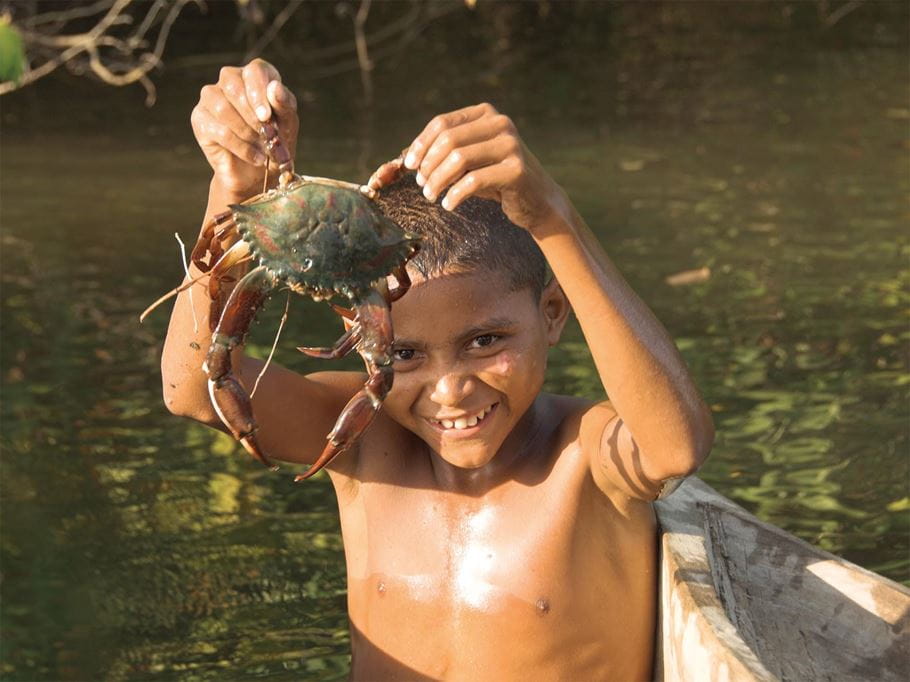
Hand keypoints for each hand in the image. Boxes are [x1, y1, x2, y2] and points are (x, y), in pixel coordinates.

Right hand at [191, 59, 298, 197]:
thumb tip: (275, 88)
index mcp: (256, 75)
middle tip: (267, 135)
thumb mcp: (288, 124)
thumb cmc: (275, 141)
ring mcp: (211, 97)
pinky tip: (255, 156)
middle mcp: (230, 80)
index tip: (266, 116)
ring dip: (246, 132)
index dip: (260, 92)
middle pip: (233, 85)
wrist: (258, 172)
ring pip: (222, 107)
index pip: (255, 70)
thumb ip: (285, 105)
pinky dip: (240, 147)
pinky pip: (218, 130)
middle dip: (252, 114)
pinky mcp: (200, 118)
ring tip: (262, 149)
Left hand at [402, 103, 566, 232]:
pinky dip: (455, 195)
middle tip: (422, 186)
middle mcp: (500, 124)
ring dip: (438, 181)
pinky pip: (474, 181)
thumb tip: (408, 158)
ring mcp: (511, 145)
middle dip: (428, 165)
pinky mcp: (516, 170)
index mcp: (486, 114)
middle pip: (448, 140)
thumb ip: (447, 153)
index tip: (410, 165)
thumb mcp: (471, 161)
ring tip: (431, 196)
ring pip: (459, 159)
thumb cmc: (497, 181)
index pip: (442, 123)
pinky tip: (449, 205)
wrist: (538, 201)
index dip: (421, 144)